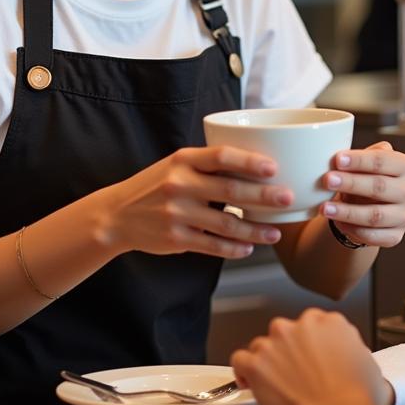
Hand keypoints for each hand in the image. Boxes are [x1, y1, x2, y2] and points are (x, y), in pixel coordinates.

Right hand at [101, 145, 294, 259]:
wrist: (117, 215)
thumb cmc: (155, 186)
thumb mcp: (175, 165)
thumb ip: (207, 165)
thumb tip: (254, 167)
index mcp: (183, 160)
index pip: (221, 156)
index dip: (249, 161)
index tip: (273, 167)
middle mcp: (180, 185)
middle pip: (230, 190)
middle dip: (263, 195)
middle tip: (287, 198)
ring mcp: (178, 214)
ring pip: (226, 224)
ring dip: (255, 229)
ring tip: (275, 233)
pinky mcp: (176, 239)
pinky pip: (212, 246)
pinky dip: (234, 248)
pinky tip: (248, 248)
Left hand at [231, 310, 392, 404]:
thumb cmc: (357, 401)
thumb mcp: (370, 365)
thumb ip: (352, 349)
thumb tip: (348, 356)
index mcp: (330, 322)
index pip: (315, 325)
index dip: (313, 345)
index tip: (313, 359)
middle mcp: (300, 326)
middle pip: (288, 332)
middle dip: (289, 351)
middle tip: (297, 375)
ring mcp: (276, 342)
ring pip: (263, 345)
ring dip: (267, 361)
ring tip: (276, 384)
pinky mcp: (256, 363)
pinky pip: (240, 359)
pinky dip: (243, 371)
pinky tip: (250, 382)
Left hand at [321, 141, 404, 247]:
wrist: (365, 205)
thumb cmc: (363, 177)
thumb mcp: (362, 162)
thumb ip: (356, 157)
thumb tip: (337, 160)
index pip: (382, 160)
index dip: (359, 160)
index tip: (338, 159)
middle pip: (379, 186)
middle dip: (351, 183)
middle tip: (327, 180)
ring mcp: (404, 216)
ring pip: (375, 215)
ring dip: (347, 212)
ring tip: (325, 207)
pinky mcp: (396, 236)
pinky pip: (372, 235)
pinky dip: (352, 229)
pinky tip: (337, 222)